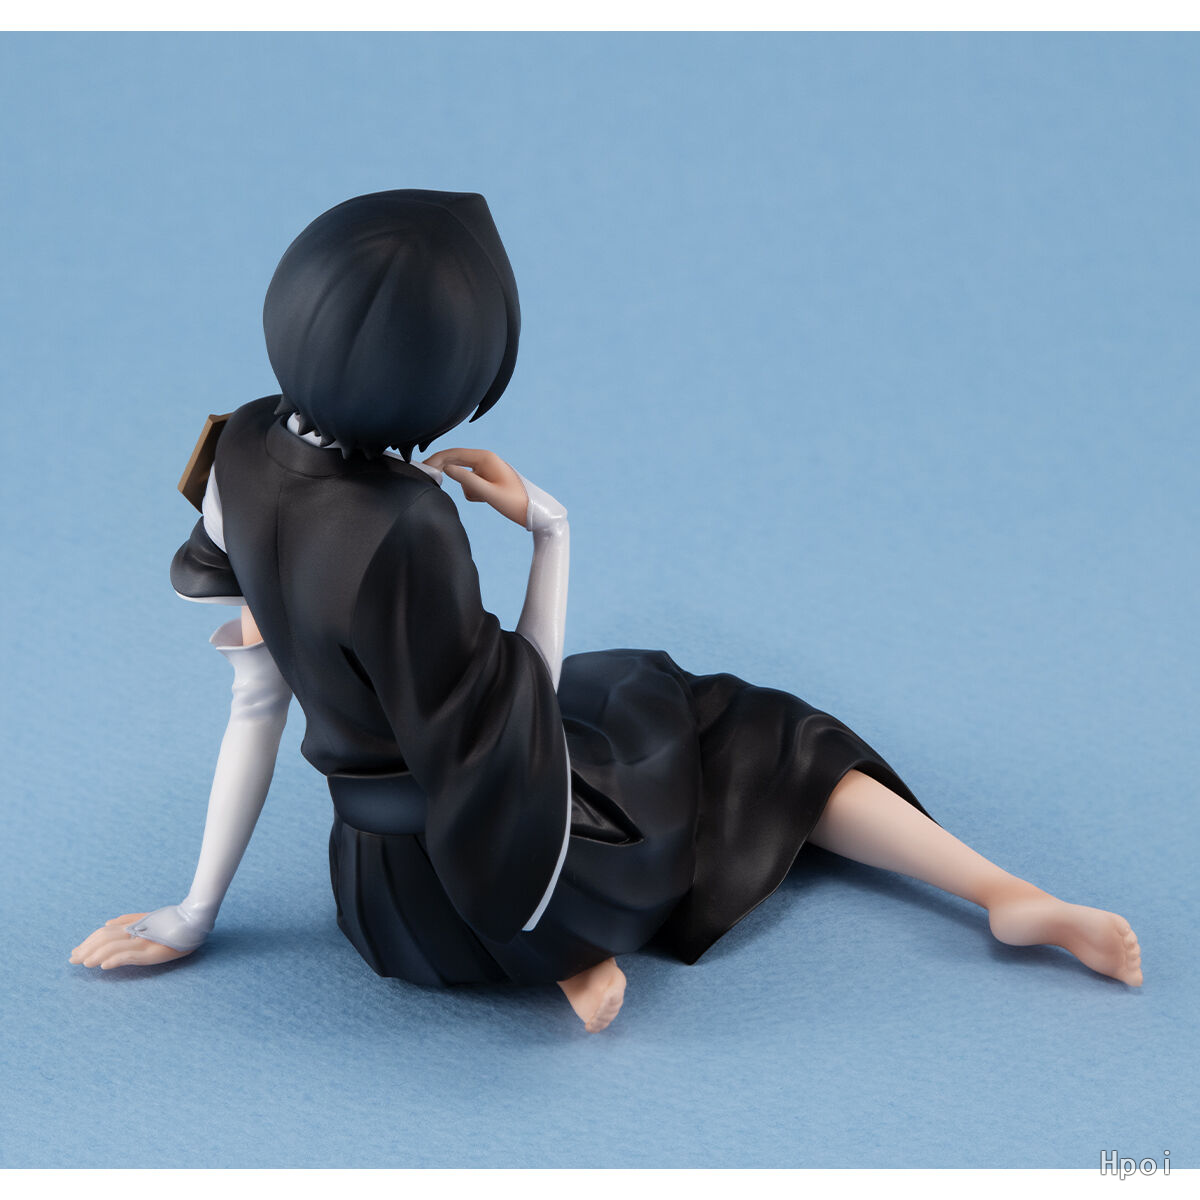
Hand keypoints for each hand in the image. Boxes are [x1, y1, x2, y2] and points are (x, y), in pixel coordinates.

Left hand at [69, 914, 193, 969]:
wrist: (194, 922)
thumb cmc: (173, 922)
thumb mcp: (149, 919)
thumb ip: (128, 920)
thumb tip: (106, 923)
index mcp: (133, 925)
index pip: (104, 933)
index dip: (88, 942)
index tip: (76, 952)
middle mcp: (135, 932)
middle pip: (105, 939)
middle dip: (86, 950)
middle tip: (73, 960)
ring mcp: (143, 942)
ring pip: (113, 947)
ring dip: (96, 955)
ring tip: (85, 963)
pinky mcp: (152, 952)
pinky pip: (130, 955)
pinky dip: (115, 960)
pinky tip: (104, 966)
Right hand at [423, 448, 528, 526]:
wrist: (534, 512)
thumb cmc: (514, 503)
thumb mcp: (488, 493)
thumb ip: (466, 480)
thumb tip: (446, 469)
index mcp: (485, 458)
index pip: (454, 454)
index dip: (436, 460)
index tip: (421, 469)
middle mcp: (485, 459)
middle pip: (456, 461)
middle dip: (444, 470)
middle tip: (427, 478)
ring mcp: (487, 469)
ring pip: (464, 476)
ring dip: (468, 489)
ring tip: (484, 499)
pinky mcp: (489, 479)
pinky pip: (472, 484)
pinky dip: (474, 493)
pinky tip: (486, 500)